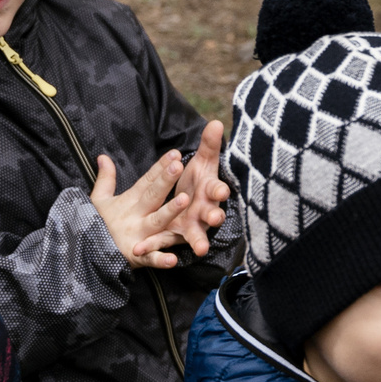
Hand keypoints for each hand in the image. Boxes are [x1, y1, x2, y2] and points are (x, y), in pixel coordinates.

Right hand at [91, 148, 191, 268]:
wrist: (84, 254)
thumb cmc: (96, 225)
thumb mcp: (99, 201)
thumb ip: (105, 179)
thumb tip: (103, 156)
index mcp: (129, 202)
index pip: (147, 181)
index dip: (160, 167)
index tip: (175, 154)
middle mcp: (135, 217)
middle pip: (153, 196)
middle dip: (165, 181)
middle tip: (178, 166)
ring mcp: (137, 236)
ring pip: (157, 222)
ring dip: (169, 212)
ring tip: (184, 200)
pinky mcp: (136, 257)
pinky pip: (151, 258)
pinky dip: (161, 260)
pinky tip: (173, 259)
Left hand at [167, 119, 229, 257]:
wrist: (194, 208)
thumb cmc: (200, 182)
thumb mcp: (204, 162)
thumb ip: (209, 145)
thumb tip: (215, 122)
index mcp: (209, 192)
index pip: (217, 189)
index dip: (219, 190)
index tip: (222, 191)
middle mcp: (203, 211)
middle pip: (211, 214)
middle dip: (213, 217)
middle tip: (215, 218)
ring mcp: (190, 228)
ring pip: (194, 235)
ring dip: (198, 240)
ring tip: (200, 248)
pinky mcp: (173, 240)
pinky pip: (166, 248)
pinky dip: (162, 256)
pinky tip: (158, 259)